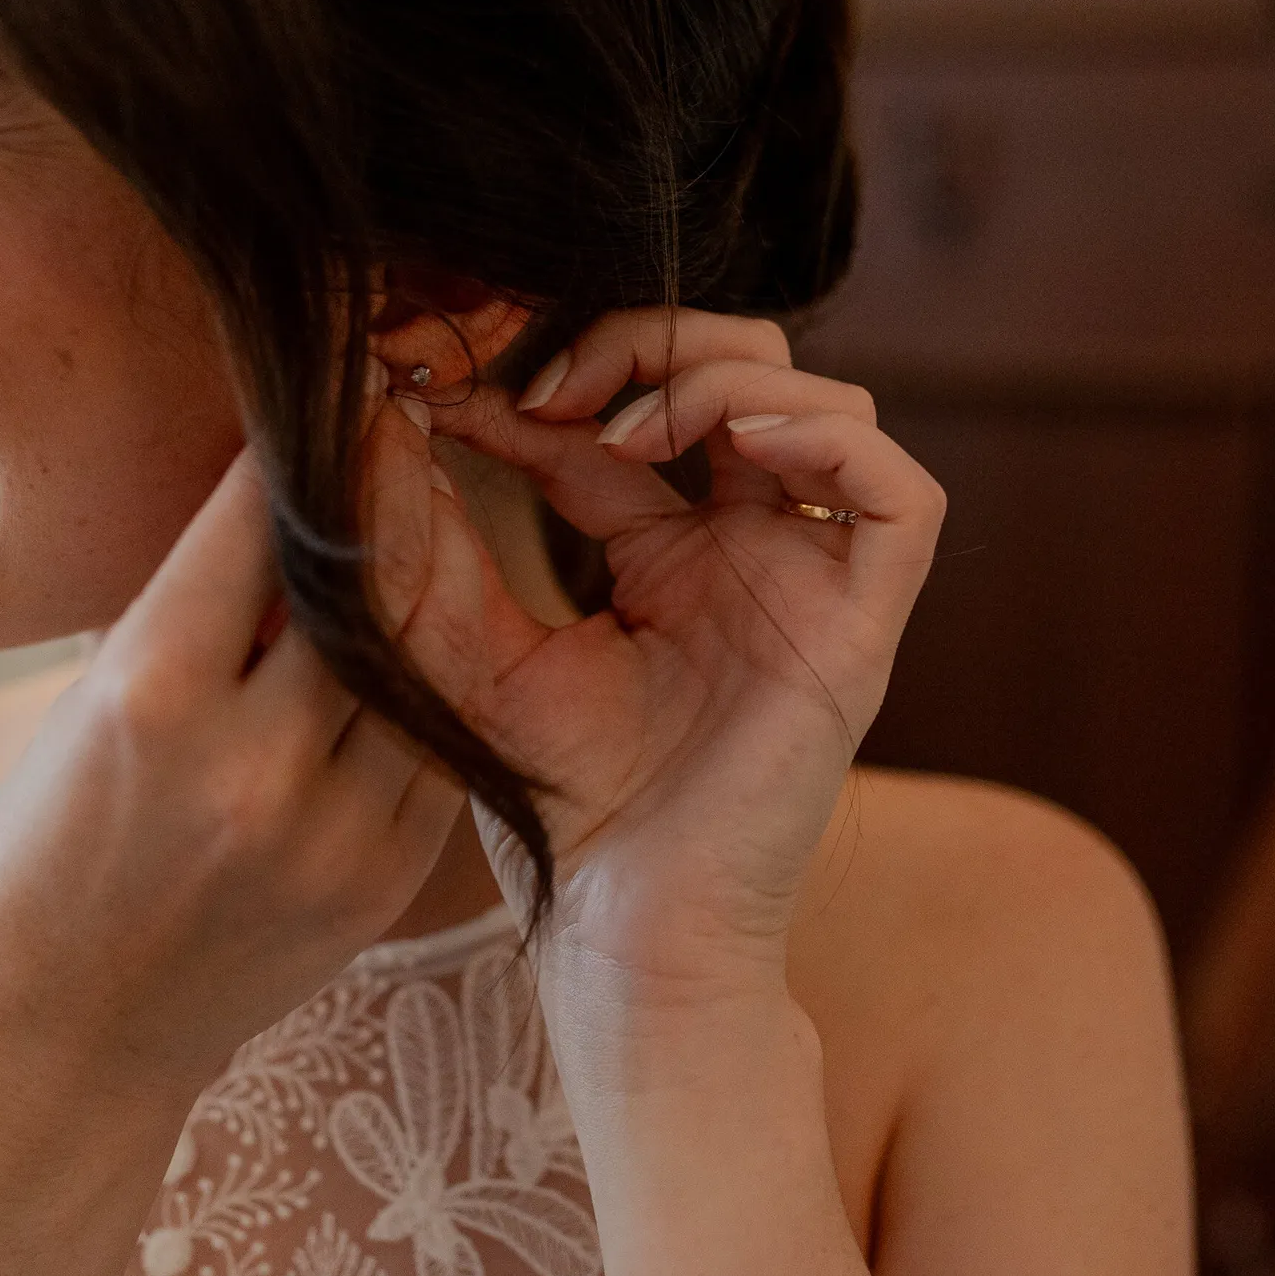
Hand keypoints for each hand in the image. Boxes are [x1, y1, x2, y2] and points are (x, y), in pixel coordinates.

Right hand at [0, 386, 465, 1096]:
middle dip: (385, 499)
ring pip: (420, 663)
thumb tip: (278, 481)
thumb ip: (186, 604)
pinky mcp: (384, 882)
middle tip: (405, 433)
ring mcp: (330, 830)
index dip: (304, 444)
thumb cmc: (57, 841)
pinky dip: (431, 691)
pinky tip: (423, 649)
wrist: (77, 1027)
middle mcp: (249, 761)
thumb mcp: (89, 700)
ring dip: (424, 589)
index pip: (255, 525)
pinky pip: (440, 749)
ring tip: (425, 527)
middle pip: (362, 584)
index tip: (340, 386)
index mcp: (151, 695)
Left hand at [407, 312, 944, 999]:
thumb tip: (373, 418)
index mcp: (667, 556)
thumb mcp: (466, 651)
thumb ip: (428, 543)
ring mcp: (811, 587)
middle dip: (647, 341)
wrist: (618, 934)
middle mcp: (750, 554)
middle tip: (549, 387)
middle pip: (744, 370)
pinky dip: (826, 436)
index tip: (449, 382)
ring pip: (826, 403)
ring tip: (623, 429)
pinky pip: (901, 495)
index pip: (624, 413)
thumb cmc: (552, 814)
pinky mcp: (860, 631)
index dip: (546, 374)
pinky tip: (729, 443)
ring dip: (721, 377)